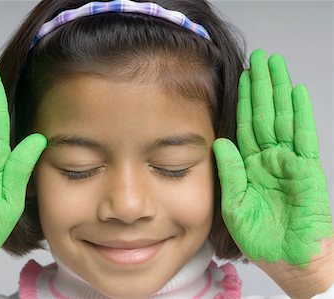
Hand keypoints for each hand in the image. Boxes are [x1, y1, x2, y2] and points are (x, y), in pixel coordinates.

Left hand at [212, 49, 332, 293]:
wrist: (289, 261)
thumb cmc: (261, 238)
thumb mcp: (235, 206)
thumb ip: (229, 173)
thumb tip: (220, 142)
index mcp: (249, 167)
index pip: (244, 127)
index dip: (242, 102)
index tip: (239, 78)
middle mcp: (268, 159)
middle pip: (263, 115)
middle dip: (261, 87)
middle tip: (258, 58)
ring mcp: (289, 162)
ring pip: (282, 118)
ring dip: (279, 91)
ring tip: (275, 65)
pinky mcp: (307, 170)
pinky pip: (303, 137)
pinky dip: (300, 114)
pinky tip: (296, 93)